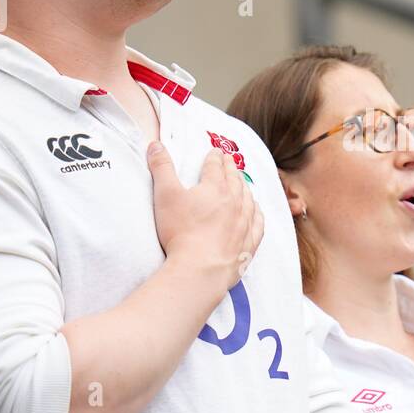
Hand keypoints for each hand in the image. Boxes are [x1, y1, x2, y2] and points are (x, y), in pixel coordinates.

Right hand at [147, 144, 262, 289]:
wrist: (200, 268)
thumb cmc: (180, 231)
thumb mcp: (165, 195)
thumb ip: (161, 168)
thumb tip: (155, 144)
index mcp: (215, 188)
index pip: (215, 167)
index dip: (214, 158)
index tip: (215, 152)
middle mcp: (234, 202)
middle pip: (234, 180)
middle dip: (231, 168)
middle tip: (230, 161)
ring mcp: (244, 223)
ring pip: (249, 200)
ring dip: (245, 189)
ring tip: (243, 184)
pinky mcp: (249, 243)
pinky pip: (258, 224)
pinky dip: (258, 214)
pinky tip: (257, 213)